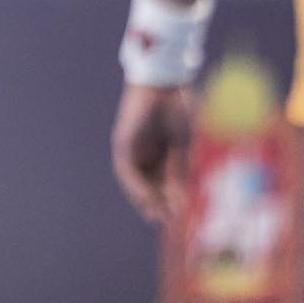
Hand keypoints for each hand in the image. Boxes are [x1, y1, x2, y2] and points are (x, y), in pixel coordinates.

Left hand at [112, 82, 194, 223]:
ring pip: (133, 181)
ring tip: (156, 215)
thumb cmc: (177, 108)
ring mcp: (131, 147)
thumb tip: (181, 201)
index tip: (177, 216)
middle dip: (155, 204)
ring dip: (144, 199)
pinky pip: (126, 169)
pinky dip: (135, 186)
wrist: (166, 82)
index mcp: (158, 151)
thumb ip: (178, 172)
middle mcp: (142, 152)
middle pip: (145, 185)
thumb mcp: (180, 146)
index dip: (167, 201)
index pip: (160, 183)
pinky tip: (147, 198)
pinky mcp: (122, 142)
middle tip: (166, 221)